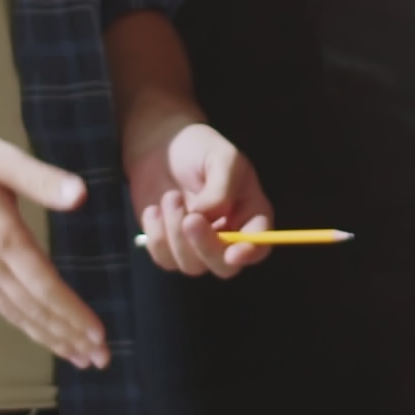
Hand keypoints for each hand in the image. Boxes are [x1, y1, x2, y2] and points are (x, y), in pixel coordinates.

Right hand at [0, 108, 107, 368]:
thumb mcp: (1, 157)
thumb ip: (42, 179)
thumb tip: (81, 195)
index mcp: (1, 237)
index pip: (44, 286)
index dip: (72, 313)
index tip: (99, 335)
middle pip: (33, 310)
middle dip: (69, 336)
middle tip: (101, 360)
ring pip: (17, 314)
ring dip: (50, 337)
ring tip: (79, 357)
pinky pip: (2, 306)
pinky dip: (27, 324)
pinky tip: (42, 332)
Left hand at [126, 119, 274, 278]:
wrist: (160, 146)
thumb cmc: (199, 149)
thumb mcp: (221, 158)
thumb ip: (221, 190)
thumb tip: (209, 219)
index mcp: (251, 213)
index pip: (260, 245)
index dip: (250, 253)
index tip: (232, 253)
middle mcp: (229, 236)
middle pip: (224, 267)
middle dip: (206, 247)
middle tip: (190, 219)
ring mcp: (199, 246)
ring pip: (192, 265)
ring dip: (176, 233)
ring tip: (170, 197)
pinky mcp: (170, 248)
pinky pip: (165, 259)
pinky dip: (156, 235)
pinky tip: (154, 210)